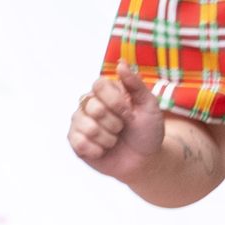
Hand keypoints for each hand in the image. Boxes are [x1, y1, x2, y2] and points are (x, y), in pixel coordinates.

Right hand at [68, 65, 164, 179]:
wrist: (145, 160)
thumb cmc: (147, 131)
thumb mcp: (149, 106)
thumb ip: (135, 84)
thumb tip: (121, 63)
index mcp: (106, 92)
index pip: (99, 85)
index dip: (115, 102)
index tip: (129, 114)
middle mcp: (89, 104)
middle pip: (94, 107)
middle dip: (115, 123)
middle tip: (122, 129)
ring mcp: (80, 122)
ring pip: (88, 126)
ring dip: (108, 138)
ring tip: (114, 141)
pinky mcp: (76, 142)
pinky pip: (80, 143)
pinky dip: (98, 150)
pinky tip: (104, 151)